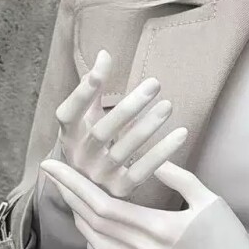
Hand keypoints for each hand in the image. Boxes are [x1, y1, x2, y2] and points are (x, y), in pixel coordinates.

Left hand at [37, 157, 248, 248]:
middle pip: (94, 224)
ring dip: (80, 223)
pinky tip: (94, 238)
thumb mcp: (213, 204)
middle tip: (54, 177)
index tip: (53, 167)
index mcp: (160, 229)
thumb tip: (153, 161)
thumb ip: (181, 180)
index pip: (104, 204)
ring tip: (72, 202)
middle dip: (69, 197)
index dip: (73, 185)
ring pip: (98, 247)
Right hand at [52, 49, 187, 197]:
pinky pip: (142, 172)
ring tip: (168, 106)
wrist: (84, 194)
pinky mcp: (119, 191)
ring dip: (147, 127)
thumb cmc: (87, 145)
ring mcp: (98, 177)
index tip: (103, 65)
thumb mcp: (84, 120)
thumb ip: (92, 89)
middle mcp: (79, 158)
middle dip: (129, 107)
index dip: (83, 91)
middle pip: (102, 132)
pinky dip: (162, 153)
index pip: (69, 113)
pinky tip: (180, 134)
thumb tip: (104, 54)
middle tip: (155, 83)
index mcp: (68, 137)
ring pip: (124, 151)